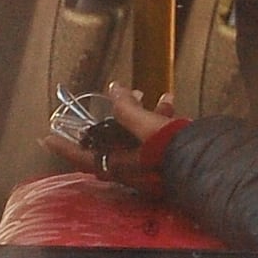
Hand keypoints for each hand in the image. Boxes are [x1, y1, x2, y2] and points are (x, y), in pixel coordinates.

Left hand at [42, 88, 184, 185]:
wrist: (211, 167)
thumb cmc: (176, 152)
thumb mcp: (148, 126)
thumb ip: (127, 108)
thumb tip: (113, 88)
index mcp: (120, 165)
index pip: (83, 157)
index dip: (63, 147)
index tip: (45, 139)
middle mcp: (131, 169)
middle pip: (112, 141)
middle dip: (116, 115)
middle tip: (121, 96)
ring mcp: (149, 167)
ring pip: (135, 136)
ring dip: (141, 113)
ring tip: (151, 95)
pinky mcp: (165, 162)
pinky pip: (155, 139)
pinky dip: (159, 119)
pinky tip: (169, 102)